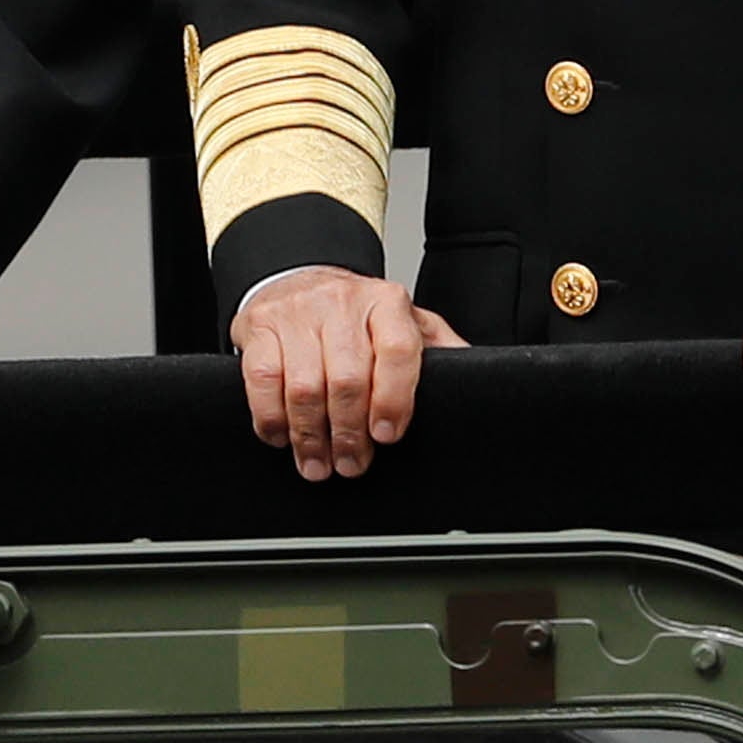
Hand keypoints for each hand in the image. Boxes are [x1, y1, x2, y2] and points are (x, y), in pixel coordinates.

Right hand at [231, 266, 465, 481]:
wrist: (300, 277)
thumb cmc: (356, 315)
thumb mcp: (406, 322)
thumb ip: (440, 349)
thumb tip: (483, 382)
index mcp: (387, 303)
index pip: (398, 351)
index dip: (394, 399)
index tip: (387, 436)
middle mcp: (342, 303)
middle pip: (347, 377)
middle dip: (349, 433)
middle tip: (352, 464)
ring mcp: (297, 313)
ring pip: (303, 385)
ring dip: (310, 436)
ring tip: (318, 464)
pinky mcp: (259, 325)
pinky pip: (261, 379)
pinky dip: (270, 417)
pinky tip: (281, 436)